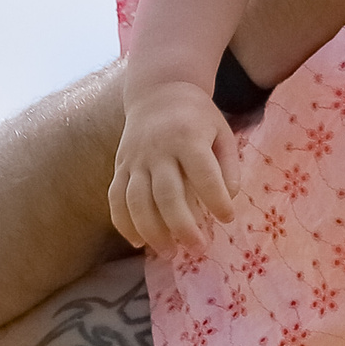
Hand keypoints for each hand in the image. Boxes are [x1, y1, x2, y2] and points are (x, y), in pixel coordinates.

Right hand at [110, 81, 240, 253]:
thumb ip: (228, 165)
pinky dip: (123, 223)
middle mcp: (158, 149)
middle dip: (183, 226)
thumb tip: (229, 197)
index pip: (203, 174)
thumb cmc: (198, 118)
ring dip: (152, 231)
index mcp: (188, 137)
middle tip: (198, 248)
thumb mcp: (222, 132)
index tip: (227, 219)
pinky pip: (115, 198)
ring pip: (137, 201)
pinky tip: (138, 242)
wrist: (158, 92)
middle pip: (166, 194)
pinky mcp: (119, 166)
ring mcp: (134, 159)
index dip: (216, 200)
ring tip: (170, 253)